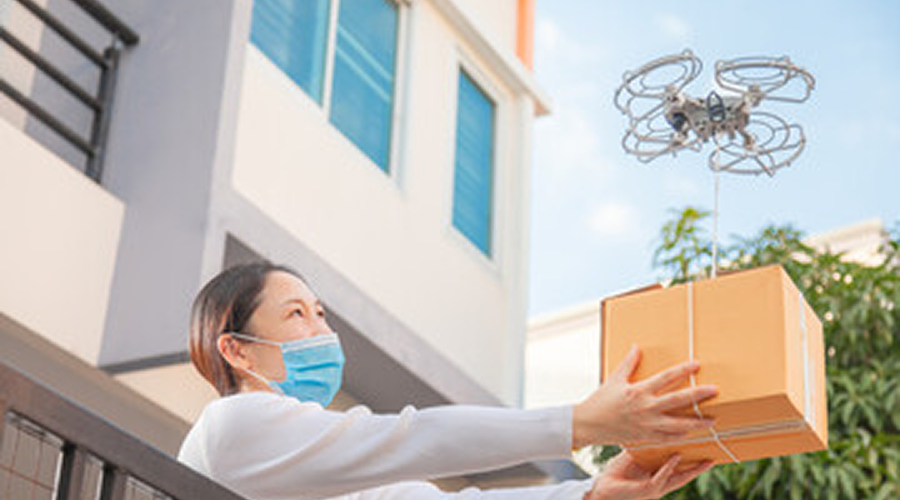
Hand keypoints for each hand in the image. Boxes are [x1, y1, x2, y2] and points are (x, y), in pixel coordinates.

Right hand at [572, 346, 718, 447]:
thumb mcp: (614, 379)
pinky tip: (692, 433)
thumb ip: (628, 363)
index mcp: (638, 390)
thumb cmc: (600, 400)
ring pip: (678, 424)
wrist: (588, 425)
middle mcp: (645, 407)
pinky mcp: (645, 437)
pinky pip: (668, 438)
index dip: (683, 370)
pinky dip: (681, 436)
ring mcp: (647, 424)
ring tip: (712, 421)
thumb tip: (637, 347)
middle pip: (677, 400)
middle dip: (698, 395)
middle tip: (715, 390)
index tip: (697, 364)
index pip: (666, 377)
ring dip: (696, 422)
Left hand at [586, 452, 712, 499]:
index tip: (706, 450)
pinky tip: (675, 457)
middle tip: (715, 457)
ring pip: (678, 479)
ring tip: (704, 459)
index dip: (693, 461)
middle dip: (700, 468)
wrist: (601, 490)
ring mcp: (655, 488)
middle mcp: (660, 483)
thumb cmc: (616, 473)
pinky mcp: (646, 490)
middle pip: (685, 475)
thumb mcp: (632, 457)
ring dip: (690, 469)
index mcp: (657, 476)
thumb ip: (644, 447)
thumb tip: (652, 424)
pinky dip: (668, 468)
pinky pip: (660, 478)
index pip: (679, 468)